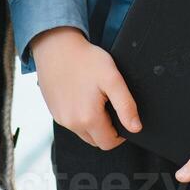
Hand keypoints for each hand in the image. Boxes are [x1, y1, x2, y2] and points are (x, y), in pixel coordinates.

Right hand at [31, 27, 141, 149]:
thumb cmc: (85, 60)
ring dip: (93, 124)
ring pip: (84, 133)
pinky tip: (83, 96)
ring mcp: (61, 118)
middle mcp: (71, 123)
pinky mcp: (54, 111)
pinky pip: (71, 123)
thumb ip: (126, 106)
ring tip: (96, 99)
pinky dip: (80, 116)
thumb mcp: (112, 79)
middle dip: (107, 129)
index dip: (121, 134)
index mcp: (88, 118)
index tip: (123, 117)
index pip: (109, 143)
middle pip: (96, 141)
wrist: (57, 46)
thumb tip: (135, 128)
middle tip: (110, 105)